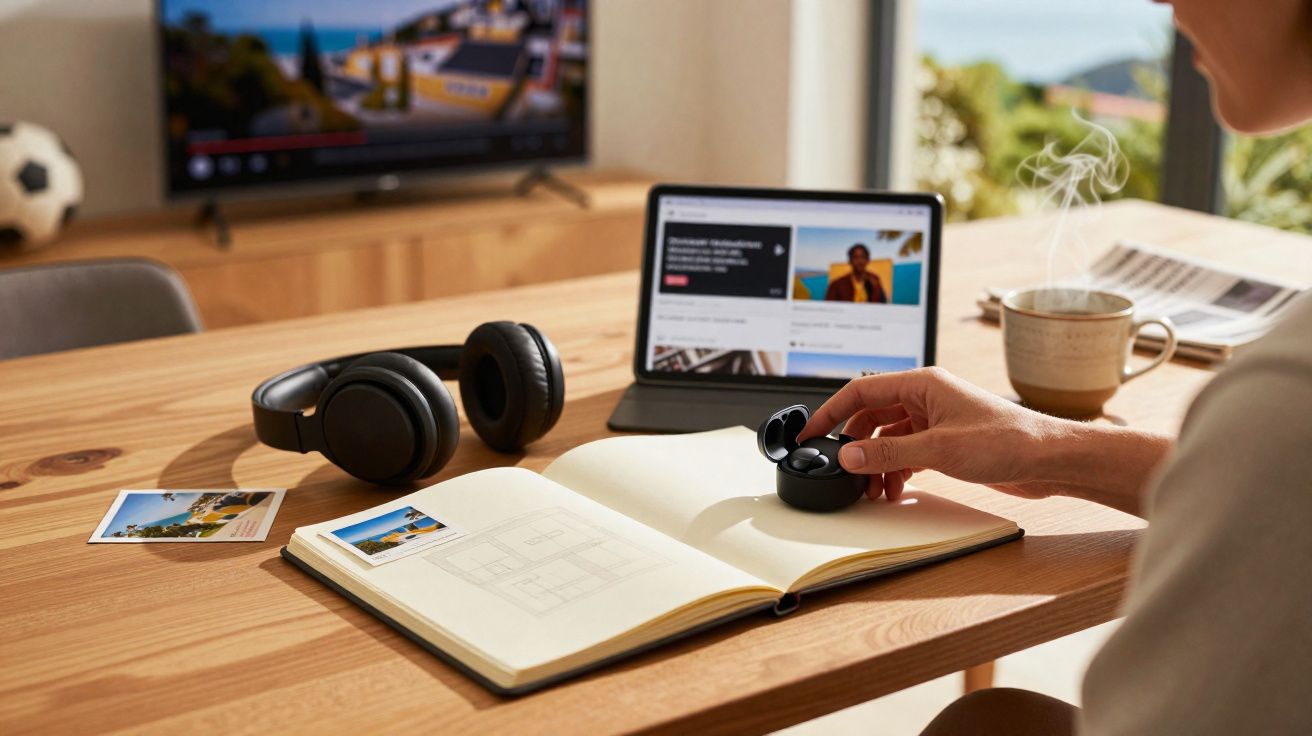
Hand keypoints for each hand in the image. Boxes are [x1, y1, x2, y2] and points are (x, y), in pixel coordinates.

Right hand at [796, 367, 1170, 514]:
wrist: (1049, 459)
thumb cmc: (1008, 440)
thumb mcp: (938, 448)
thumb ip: (887, 451)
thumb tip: (848, 455)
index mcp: (922, 384)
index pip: (860, 390)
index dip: (830, 412)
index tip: (810, 434)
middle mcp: (926, 398)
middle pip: (871, 416)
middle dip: (855, 446)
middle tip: (842, 471)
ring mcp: (936, 420)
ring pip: (888, 438)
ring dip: (876, 463)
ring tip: (871, 490)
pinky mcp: (947, 442)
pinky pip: (907, 452)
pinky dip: (896, 470)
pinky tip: (894, 489)